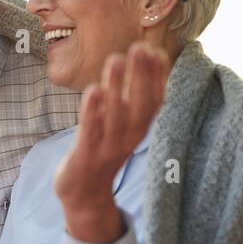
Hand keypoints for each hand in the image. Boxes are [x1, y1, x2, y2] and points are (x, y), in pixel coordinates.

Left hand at [54, 41, 167, 242]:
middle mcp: (127, 139)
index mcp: (138, 130)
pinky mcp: (85, 156)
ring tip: (116, 59)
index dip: (158, 78)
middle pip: (139, 106)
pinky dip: (93, 112)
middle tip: (140, 47)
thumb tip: (141, 65)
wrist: (85, 196)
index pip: (155, 101)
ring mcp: (107, 148)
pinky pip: (90, 131)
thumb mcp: (122, 126)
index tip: (157, 51)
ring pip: (116, 116)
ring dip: (117, 88)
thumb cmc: (102, 151)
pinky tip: (94, 90)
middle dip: (141, 76)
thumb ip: (130, 100)